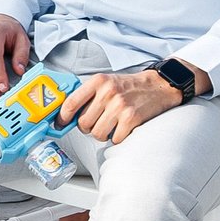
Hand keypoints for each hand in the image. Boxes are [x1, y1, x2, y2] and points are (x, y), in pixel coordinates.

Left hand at [57, 69, 192, 143]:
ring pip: (97, 133)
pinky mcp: (132, 118)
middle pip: (83, 123)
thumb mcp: (106, 83)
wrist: (158, 86)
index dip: (62, 117)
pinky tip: (123, 127)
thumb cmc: (129, 87)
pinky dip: (117, 137)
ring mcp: (120, 106)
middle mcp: (107, 92)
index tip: (60, 124)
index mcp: (98, 81)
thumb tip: (67, 114)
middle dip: (88, 127)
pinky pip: (114, 139)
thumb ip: (88, 95)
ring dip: (103, 134)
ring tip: (111, 124)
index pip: (71, 102)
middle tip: (97, 122)